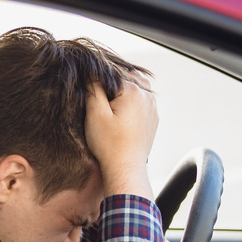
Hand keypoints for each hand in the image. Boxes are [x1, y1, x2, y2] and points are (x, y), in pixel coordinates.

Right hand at [85, 75, 157, 199]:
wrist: (125, 169)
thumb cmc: (109, 144)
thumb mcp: (94, 113)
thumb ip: (93, 88)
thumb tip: (91, 72)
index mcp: (133, 90)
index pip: (112, 73)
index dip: (98, 79)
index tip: (89, 88)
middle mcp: (147, 96)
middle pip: (127, 77)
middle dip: (112, 83)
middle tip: (99, 97)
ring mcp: (152, 108)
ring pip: (137, 88)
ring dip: (123, 91)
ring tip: (109, 104)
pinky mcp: (152, 120)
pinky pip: (142, 102)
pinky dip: (131, 102)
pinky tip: (119, 114)